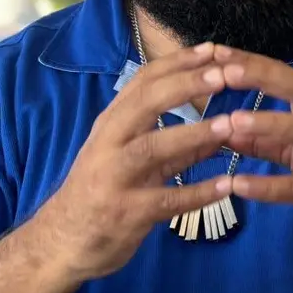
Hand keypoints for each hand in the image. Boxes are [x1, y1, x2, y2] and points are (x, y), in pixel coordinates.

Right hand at [37, 43, 234, 281]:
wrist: (62, 243)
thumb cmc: (102, 193)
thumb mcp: (137, 162)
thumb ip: (178, 146)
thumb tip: (222, 127)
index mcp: (111, 125)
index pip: (142, 82)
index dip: (177, 64)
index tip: (212, 50)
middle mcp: (108, 144)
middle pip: (144, 105)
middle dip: (184, 86)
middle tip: (223, 75)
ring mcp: (113, 178)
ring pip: (152, 148)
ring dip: (193, 134)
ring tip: (230, 125)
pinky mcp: (124, 214)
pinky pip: (165, 200)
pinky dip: (197, 193)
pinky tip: (227, 185)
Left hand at [206, 46, 292, 249]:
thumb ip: (264, 141)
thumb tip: (223, 131)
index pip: (286, 76)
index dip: (253, 62)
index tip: (217, 51)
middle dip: (263, 77)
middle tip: (224, 72)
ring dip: (269, 123)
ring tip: (231, 122)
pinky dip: (269, 187)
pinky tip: (238, 186)